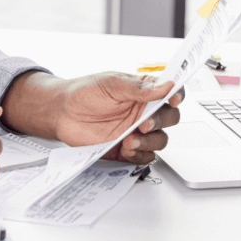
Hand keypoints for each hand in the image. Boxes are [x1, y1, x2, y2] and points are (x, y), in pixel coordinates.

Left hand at [0, 71, 183, 165]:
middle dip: (161, 122)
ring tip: (130, 139)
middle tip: (144, 123)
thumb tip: (165, 85)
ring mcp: (137, 132)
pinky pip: (146, 157)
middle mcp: (144, 112)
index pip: (171, 93)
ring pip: (160, 140)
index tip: (173, 99)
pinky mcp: (127, 149)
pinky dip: (140, 155)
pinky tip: (126, 149)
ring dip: (150, 142)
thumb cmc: (85, 93)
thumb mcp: (111, 84)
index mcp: (144, 92)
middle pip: (170, 118)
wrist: (63, 112)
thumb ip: (139, 87)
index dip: (177, 96)